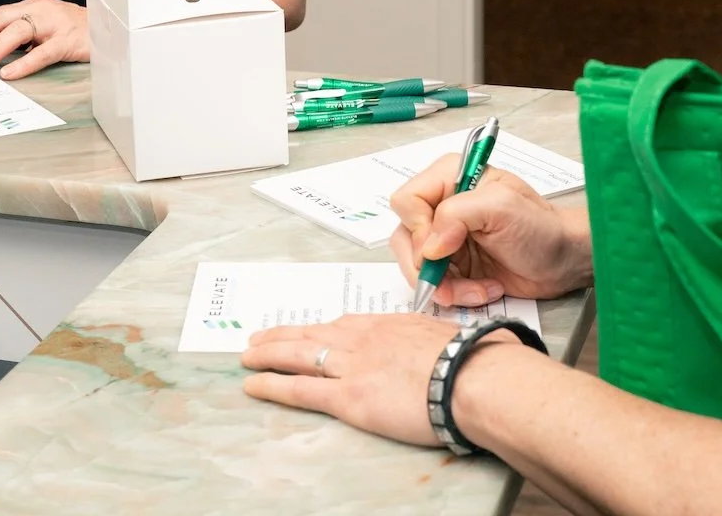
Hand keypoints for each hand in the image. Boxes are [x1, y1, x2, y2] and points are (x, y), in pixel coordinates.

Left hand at [0, 0, 87, 78]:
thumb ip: (20, 36)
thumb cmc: (74, 31)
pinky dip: (23, 64)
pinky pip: (42, 52)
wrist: (110, 29)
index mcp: (29, 7)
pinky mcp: (68, 41)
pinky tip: (9, 74)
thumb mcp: (43, 27)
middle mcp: (39, 10)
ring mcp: (54, 24)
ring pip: (15, 33)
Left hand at [240, 313, 462, 447]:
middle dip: (282, 336)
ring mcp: (353, 366)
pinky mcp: (349, 397)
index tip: (304, 329)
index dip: (319, 328)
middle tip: (258, 338)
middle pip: (313, 334)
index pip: (343, 324)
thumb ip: (430, 342)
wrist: (474, 377)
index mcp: (388, 324)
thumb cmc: (474, 359)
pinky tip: (254, 385)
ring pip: (299, 356)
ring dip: (268, 355)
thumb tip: (440, 349)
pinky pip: (302, 390)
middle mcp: (363, 339)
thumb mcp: (447, 336)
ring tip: (247, 358)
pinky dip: (273, 386)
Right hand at [390, 157, 591, 305]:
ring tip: (477, 290)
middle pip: (405, 236)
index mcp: (450, 178)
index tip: (440, 251)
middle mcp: (443, 205)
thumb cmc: (540, 227)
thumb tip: (428, 246)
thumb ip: (457, 215)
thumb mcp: (501, 208)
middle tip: (448, 283)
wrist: (564, 261)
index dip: (418, 229)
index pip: (408, 201)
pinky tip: (486, 289)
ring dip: (445, 285)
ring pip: (417, 265)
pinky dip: (458, 294)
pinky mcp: (455, 265)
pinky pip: (437, 284)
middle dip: (427, 266)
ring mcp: (447, 237)